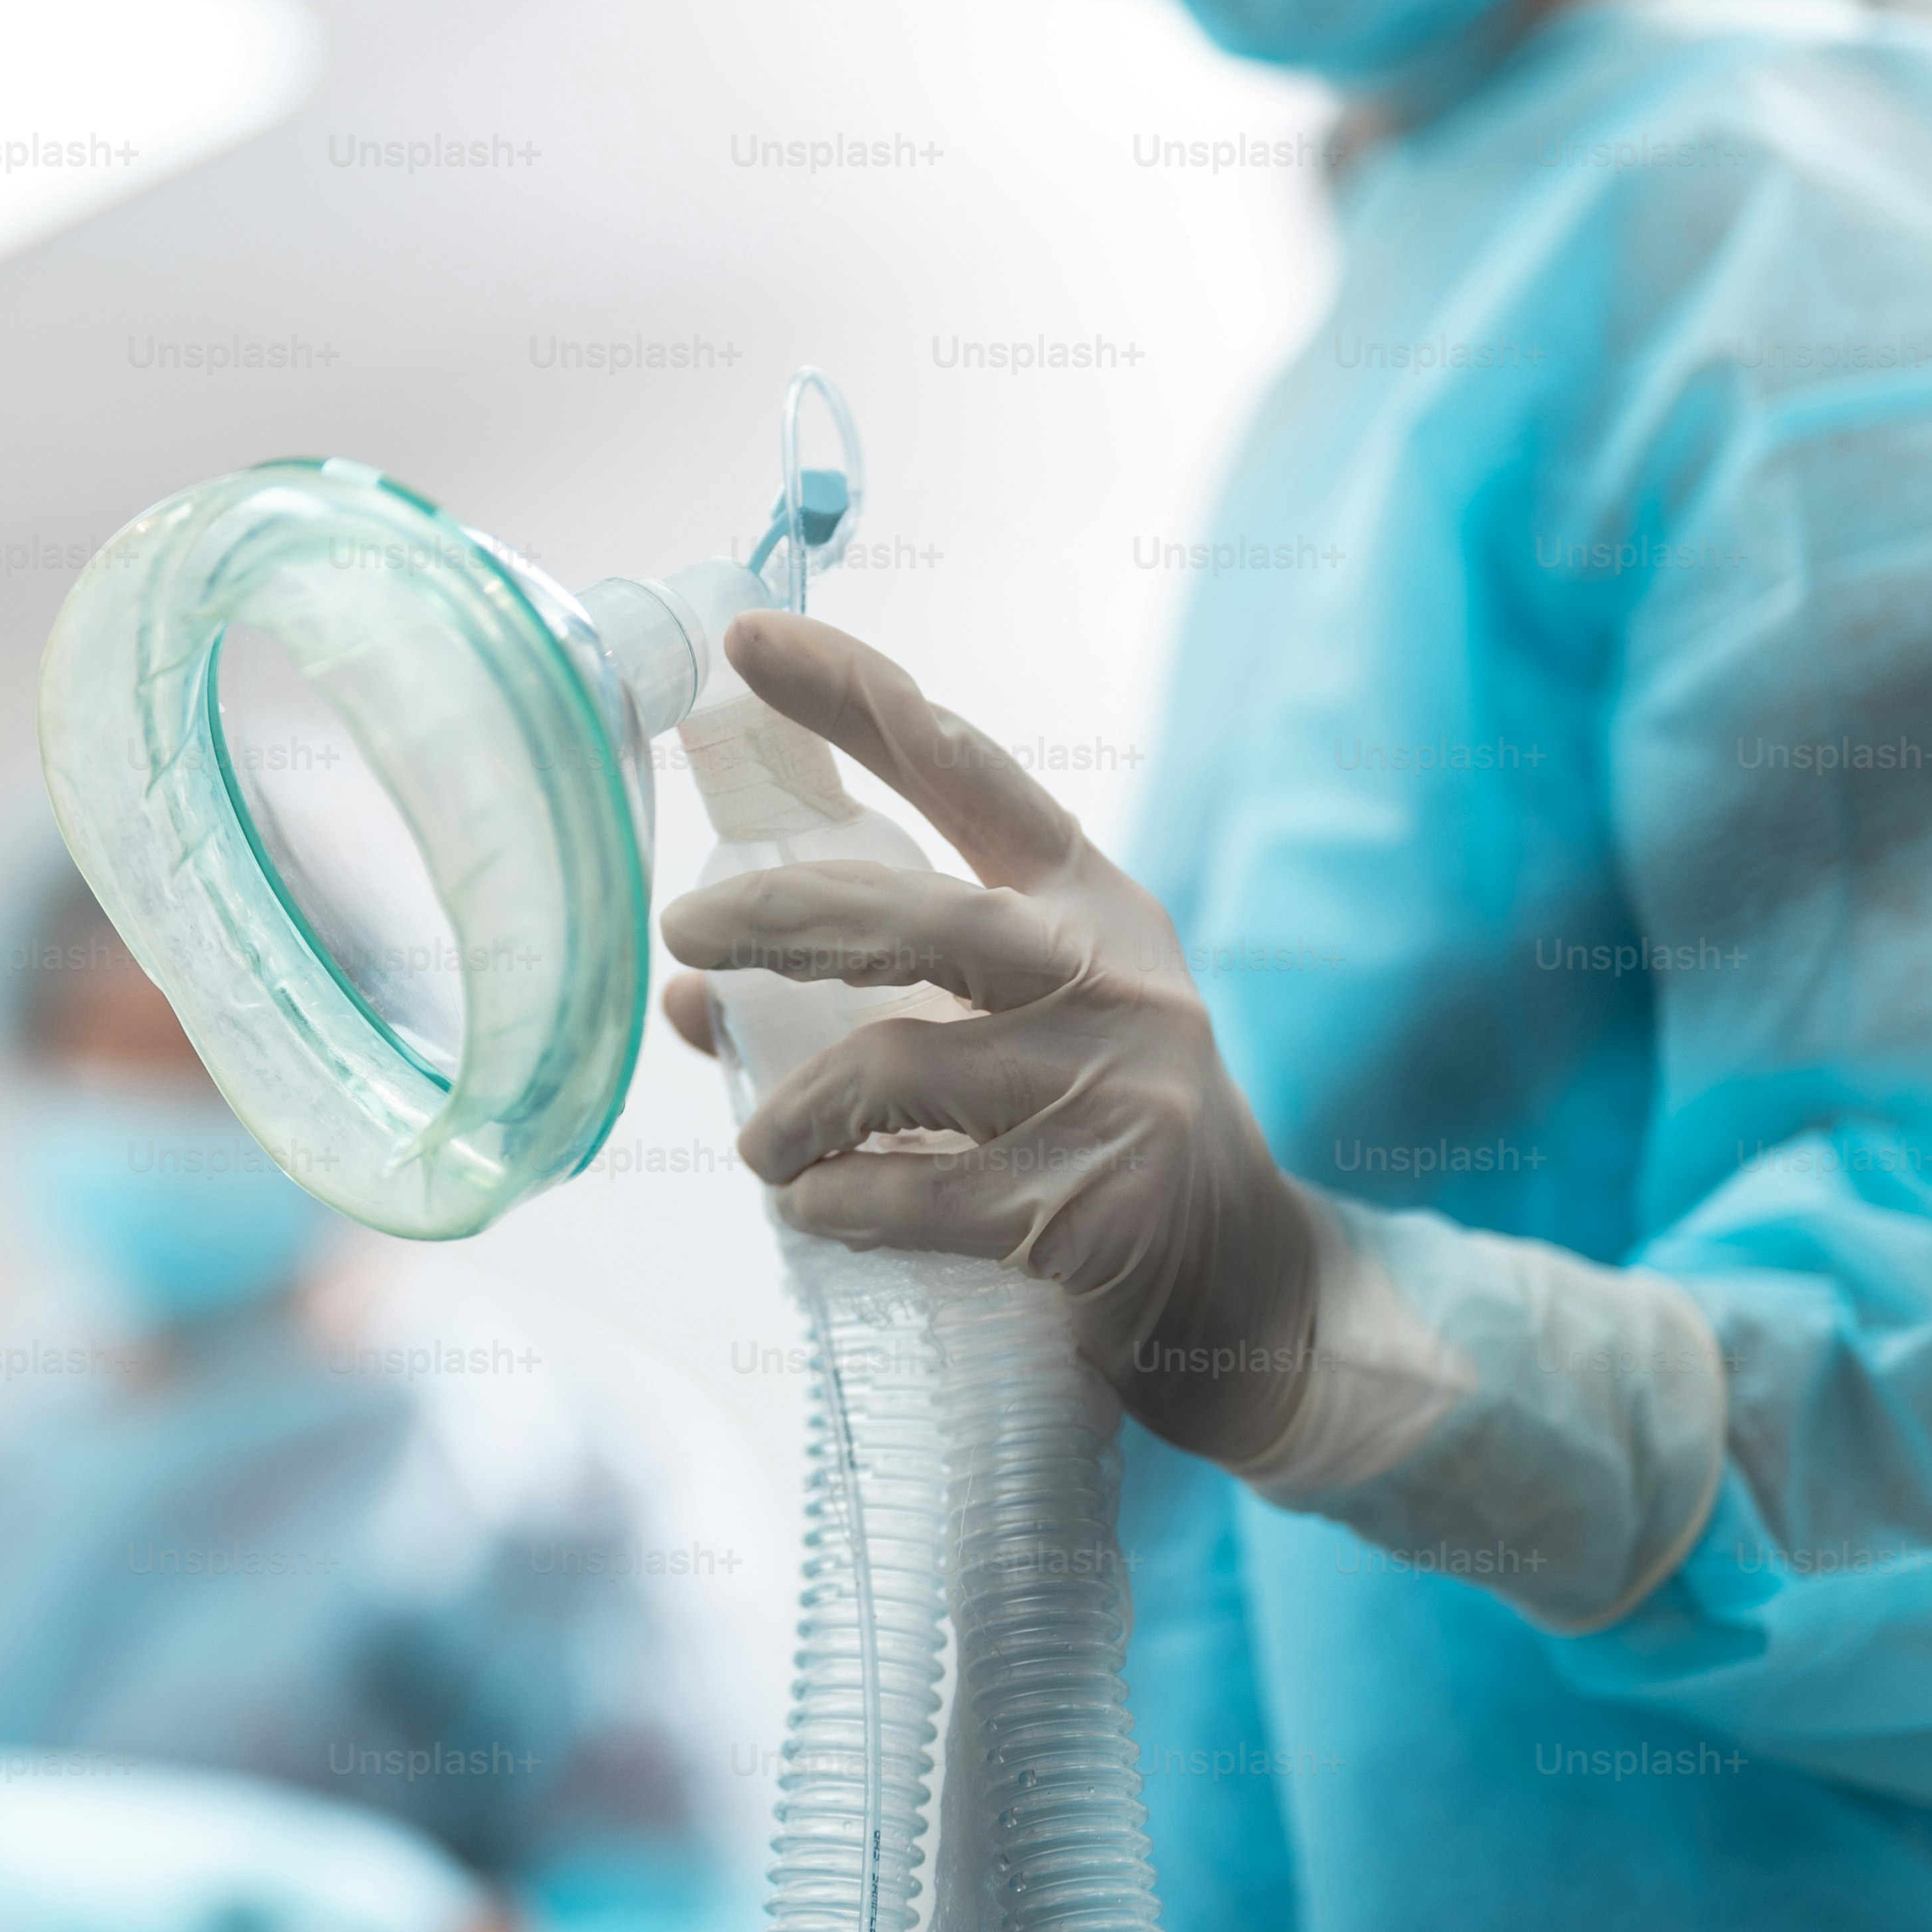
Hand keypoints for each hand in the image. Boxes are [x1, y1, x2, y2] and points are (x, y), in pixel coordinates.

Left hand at [657, 612, 1320, 1464]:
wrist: (1247, 1293)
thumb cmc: (1098, 1138)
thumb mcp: (1013, 1033)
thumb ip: (874, 995)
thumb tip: (689, 990)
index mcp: (1089, 903)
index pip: (963, 769)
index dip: (855, 696)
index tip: (746, 638)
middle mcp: (1113, 975)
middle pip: (919, 913)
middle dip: (779, 913)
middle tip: (684, 926)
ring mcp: (1116, 1088)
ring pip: (897, 1069)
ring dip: (791, 1116)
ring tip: (759, 1149)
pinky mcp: (1099, 1206)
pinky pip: (917, 1197)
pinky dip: (838, 1206)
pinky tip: (818, 1213)